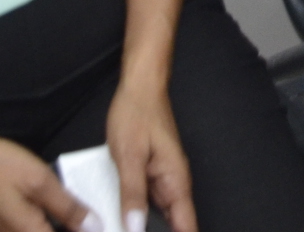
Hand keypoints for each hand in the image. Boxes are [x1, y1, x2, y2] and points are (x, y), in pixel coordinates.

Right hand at [0, 127, 94, 231]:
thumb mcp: (38, 181)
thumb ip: (67, 207)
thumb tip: (94, 227)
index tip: (104, 228)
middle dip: (75, 229)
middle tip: (96, 220)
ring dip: (62, 226)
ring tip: (84, 217)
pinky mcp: (0, 225)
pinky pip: (32, 230)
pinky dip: (49, 224)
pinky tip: (60, 211)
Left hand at [106, 72, 197, 231]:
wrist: (139, 87)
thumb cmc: (136, 115)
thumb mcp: (129, 157)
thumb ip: (133, 194)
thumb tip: (135, 228)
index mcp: (175, 181)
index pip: (186, 226)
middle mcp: (173, 184)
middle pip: (172, 224)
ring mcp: (161, 179)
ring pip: (157, 215)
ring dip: (143, 226)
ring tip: (118, 229)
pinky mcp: (149, 174)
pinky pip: (145, 200)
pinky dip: (134, 212)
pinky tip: (117, 218)